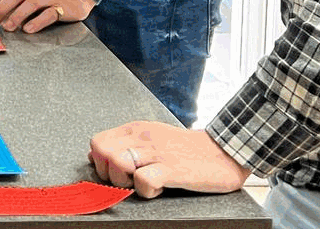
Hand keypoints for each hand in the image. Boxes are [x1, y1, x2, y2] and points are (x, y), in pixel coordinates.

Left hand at [89, 121, 249, 197]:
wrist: (225, 151)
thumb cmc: (187, 149)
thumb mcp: (152, 139)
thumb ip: (125, 145)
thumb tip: (95, 155)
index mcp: (136, 129)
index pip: (98, 142)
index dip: (101, 163)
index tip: (117, 174)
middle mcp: (142, 136)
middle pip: (102, 152)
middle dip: (109, 173)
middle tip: (129, 181)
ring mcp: (157, 152)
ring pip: (117, 163)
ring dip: (126, 181)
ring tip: (144, 183)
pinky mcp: (172, 169)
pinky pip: (143, 180)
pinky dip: (147, 190)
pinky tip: (159, 188)